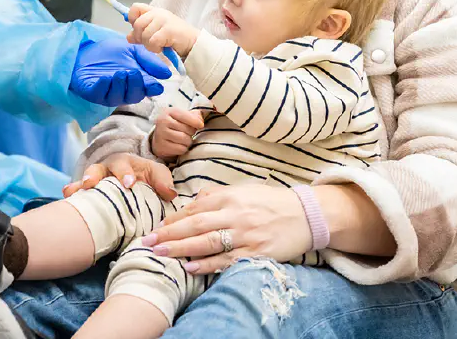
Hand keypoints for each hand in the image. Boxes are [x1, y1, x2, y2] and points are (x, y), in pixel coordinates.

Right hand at [63, 153, 176, 200]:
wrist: (139, 184)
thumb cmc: (148, 176)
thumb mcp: (159, 174)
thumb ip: (164, 181)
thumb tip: (170, 193)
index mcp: (124, 163)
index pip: (123, 165)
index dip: (125, 173)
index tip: (129, 183)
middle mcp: (106, 169)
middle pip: (98, 168)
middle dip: (94, 175)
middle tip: (91, 184)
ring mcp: (96, 182)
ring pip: (85, 180)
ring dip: (78, 185)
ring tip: (72, 192)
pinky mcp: (91, 194)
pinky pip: (80, 194)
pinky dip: (73, 197)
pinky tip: (68, 201)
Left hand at [69, 39, 171, 106]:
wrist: (86, 50)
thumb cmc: (110, 53)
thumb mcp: (133, 51)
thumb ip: (149, 60)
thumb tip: (167, 73)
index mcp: (137, 82)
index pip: (148, 90)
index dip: (152, 88)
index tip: (155, 85)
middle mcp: (124, 91)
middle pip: (135, 96)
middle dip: (135, 85)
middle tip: (133, 72)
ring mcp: (108, 94)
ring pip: (118, 97)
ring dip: (120, 85)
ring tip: (120, 72)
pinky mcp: (92, 93)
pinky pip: (100, 94)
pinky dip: (104, 86)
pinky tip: (106, 77)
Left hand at [127, 4, 198, 57]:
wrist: (193, 43)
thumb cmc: (175, 37)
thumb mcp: (155, 33)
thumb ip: (141, 34)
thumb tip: (129, 37)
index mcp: (154, 11)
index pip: (135, 8)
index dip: (132, 18)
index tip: (137, 29)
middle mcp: (158, 13)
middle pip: (138, 24)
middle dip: (140, 37)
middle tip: (149, 42)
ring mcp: (164, 20)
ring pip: (144, 35)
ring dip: (149, 45)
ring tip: (158, 45)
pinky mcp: (168, 30)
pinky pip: (152, 41)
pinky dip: (155, 48)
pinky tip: (162, 47)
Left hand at [138, 184, 311, 274]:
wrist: (308, 215)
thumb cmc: (273, 201)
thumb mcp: (245, 189)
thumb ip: (218, 194)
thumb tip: (193, 200)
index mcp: (231, 196)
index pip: (195, 208)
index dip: (174, 218)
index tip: (157, 226)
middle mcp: (236, 214)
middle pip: (195, 225)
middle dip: (169, 234)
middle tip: (148, 241)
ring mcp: (246, 235)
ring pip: (207, 243)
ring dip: (180, 249)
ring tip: (160, 253)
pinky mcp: (256, 252)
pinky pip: (226, 260)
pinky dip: (207, 264)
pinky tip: (190, 267)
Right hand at [151, 107, 203, 158]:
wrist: (159, 137)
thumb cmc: (175, 124)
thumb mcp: (182, 116)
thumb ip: (194, 115)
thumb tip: (200, 121)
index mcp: (169, 111)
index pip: (185, 116)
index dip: (195, 121)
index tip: (201, 125)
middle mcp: (163, 121)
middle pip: (187, 129)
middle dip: (191, 133)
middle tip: (187, 133)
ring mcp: (161, 134)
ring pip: (185, 140)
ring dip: (188, 141)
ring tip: (184, 139)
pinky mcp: (162, 146)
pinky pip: (181, 149)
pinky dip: (183, 149)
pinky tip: (178, 145)